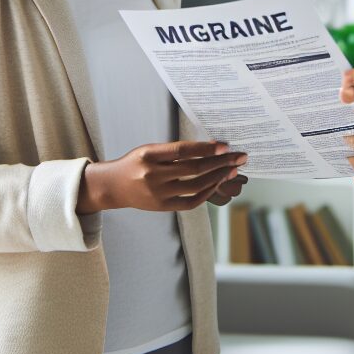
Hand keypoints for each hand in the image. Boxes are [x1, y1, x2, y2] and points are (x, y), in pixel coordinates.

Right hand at [77, 141, 246, 213]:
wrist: (113, 186)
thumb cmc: (136, 163)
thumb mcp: (150, 150)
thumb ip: (176, 150)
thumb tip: (211, 149)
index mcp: (149, 155)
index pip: (184, 150)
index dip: (206, 148)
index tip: (225, 146)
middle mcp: (153, 175)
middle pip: (194, 169)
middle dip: (221, 162)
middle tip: (239, 157)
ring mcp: (158, 193)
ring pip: (196, 186)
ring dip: (218, 177)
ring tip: (232, 169)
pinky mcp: (162, 207)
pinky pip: (191, 202)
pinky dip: (207, 193)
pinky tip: (218, 183)